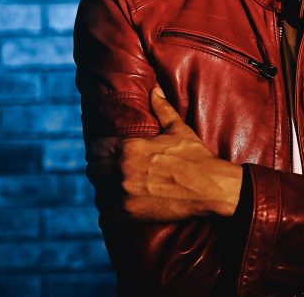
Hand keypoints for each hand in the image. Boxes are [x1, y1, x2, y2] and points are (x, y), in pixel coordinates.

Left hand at [87, 86, 242, 221]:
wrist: (210, 188)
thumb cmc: (196, 157)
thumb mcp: (179, 130)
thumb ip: (162, 109)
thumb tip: (154, 89)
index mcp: (130, 147)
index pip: (96, 148)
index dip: (100, 150)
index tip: (106, 154)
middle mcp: (122, 169)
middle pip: (93, 170)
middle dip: (101, 170)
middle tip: (111, 172)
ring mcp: (123, 193)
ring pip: (98, 192)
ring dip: (105, 191)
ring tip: (116, 190)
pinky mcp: (128, 213)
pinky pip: (104, 214)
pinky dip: (110, 212)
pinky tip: (120, 207)